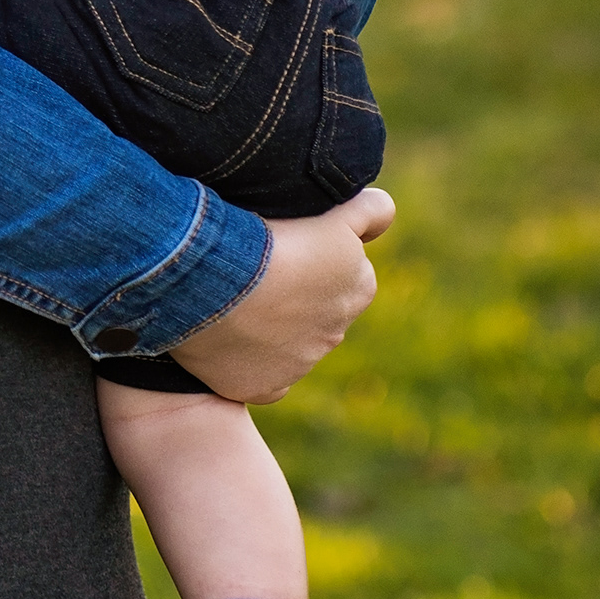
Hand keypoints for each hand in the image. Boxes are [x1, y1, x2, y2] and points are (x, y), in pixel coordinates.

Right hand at [169, 188, 394, 400]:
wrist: (216, 280)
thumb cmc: (273, 239)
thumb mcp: (335, 214)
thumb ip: (371, 211)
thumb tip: (383, 213)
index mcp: (359, 288)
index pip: (344, 272)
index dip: (314, 257)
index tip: (287, 247)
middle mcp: (337, 332)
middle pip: (316, 310)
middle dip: (294, 295)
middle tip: (258, 271)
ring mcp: (301, 364)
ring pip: (287, 343)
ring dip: (268, 326)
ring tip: (232, 298)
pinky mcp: (265, 387)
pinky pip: (263, 378)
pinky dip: (251, 364)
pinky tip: (231, 340)